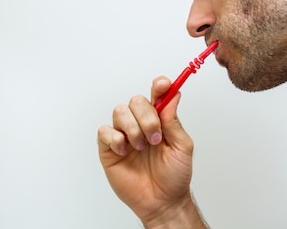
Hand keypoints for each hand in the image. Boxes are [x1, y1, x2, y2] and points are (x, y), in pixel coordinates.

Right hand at [97, 76, 195, 225]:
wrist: (162, 201)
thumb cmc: (174, 176)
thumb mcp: (182, 147)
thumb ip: (174, 121)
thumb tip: (173, 95)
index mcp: (159, 120)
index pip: (157, 95)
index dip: (159, 86)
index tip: (163, 85)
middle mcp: (140, 123)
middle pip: (136, 100)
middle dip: (147, 117)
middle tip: (155, 138)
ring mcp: (124, 134)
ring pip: (119, 112)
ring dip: (133, 129)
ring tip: (141, 147)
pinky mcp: (109, 148)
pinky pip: (104, 131)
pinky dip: (115, 138)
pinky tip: (124, 150)